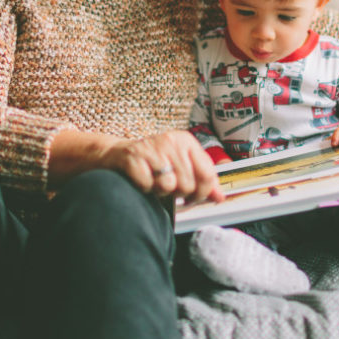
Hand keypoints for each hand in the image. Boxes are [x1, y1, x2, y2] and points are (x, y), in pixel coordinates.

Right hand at [101, 130, 223, 204]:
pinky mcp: (132, 157)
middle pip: (188, 184)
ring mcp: (151, 148)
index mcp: (186, 141)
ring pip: (168, 185)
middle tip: (168, 187)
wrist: (117, 154)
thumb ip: (202, 182)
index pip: (207, 174)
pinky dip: (144, 188)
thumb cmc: (153, 163)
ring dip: (160, 190)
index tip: (193, 197)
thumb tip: (220, 197)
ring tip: (155, 182)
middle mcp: (171, 141)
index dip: (202, 192)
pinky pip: (147, 184)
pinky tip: (141, 180)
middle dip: (178, 193)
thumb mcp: (181, 167)